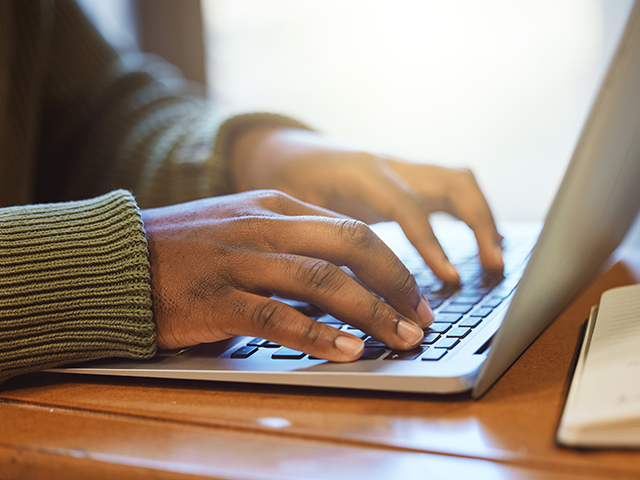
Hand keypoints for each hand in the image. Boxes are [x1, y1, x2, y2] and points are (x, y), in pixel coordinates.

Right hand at [141, 191, 432, 358]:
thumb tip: (343, 273)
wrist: (118, 259)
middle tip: (420, 317)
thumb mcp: (243, 226)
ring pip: (321, 279)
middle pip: (349, 246)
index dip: (393, 264)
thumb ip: (289, 240)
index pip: (351, 229)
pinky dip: (316, 334)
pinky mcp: (216, 299)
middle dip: (395, 282)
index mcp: (274, 206)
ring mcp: (239, 260)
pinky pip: (276, 316)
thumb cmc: (187, 248)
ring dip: (369, 311)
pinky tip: (346, 350)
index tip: (415, 295)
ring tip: (399, 338)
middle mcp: (263, 226)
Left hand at [232, 128, 503, 283]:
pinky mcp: (406, 176)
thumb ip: (325, 240)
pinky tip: (480, 245)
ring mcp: (401, 166)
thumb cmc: (283, 183)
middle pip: (452, 182)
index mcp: (360, 173)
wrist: (281, 150)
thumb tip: (353, 292)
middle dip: (480, 224)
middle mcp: (388, 164)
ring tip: (495, 261)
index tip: (451, 279)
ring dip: (484, 218)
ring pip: (458, 180)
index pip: (407, 206)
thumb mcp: (295, 212)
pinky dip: (470, 216)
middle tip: (493, 268)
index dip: (431, 244)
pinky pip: (449, 189)